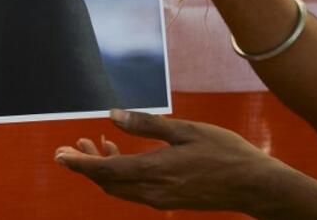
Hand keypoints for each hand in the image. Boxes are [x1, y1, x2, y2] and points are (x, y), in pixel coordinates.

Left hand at [54, 109, 286, 212]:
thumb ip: (146, 125)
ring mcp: (161, 199)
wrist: (257, 187)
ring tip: (91, 143)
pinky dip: (119, 174)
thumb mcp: (186, 130)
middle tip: (69, 148)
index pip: (105, 170)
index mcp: (155, 171)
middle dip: (84, 165)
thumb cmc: (226, 153)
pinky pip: (133, 190)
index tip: (60, 156)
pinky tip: (119, 154)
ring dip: (101, 169)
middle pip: (106, 182)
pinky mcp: (170, 201)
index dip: (79, 163)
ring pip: (118, 187)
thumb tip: (112, 115)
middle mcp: (153, 191)